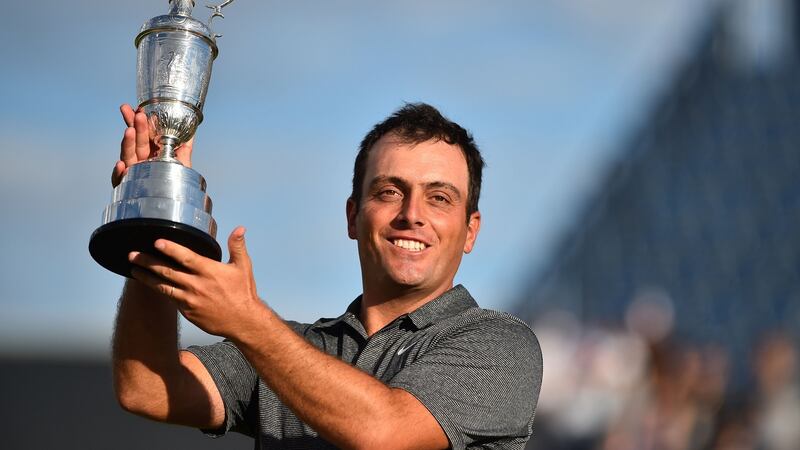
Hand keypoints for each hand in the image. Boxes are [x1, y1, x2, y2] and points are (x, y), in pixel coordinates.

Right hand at [111, 103, 194, 186]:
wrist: (173, 206)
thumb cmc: (176, 183)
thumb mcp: (183, 162)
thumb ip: (185, 145)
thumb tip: (193, 127)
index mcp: (151, 152)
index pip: (143, 133)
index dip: (138, 121)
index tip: (136, 108)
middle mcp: (140, 161)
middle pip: (136, 141)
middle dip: (135, 126)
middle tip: (136, 113)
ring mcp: (133, 173)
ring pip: (128, 156)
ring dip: (127, 143)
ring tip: (129, 131)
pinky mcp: (127, 187)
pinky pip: (120, 180)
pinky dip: (119, 173)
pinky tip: (120, 166)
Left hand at [127, 226, 262, 338]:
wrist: (243, 321)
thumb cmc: (243, 292)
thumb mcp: (243, 267)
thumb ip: (237, 246)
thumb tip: (240, 228)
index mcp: (209, 272)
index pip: (186, 258)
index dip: (170, 249)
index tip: (156, 242)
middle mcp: (196, 285)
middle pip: (167, 271)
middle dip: (147, 262)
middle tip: (132, 254)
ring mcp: (190, 300)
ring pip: (163, 286)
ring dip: (146, 277)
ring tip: (133, 269)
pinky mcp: (187, 312)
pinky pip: (170, 298)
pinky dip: (159, 290)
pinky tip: (151, 284)